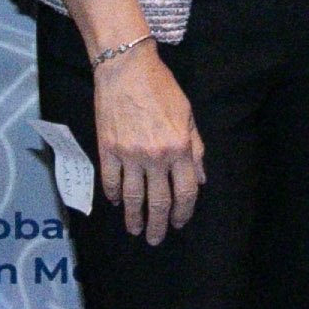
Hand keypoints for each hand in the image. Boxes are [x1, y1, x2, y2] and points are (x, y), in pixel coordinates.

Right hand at [91, 45, 205, 245]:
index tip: (180, 222)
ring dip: (135, 218)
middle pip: (160, 201)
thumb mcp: (188, 115)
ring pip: (134, 197)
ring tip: (135, 230)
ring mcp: (130, 155)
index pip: (186, 191)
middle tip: (156, 240)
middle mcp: (157, 156)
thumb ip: (196, 149)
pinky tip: (116, 203)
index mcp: (180, 148)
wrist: (126, 68)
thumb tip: (200, 179)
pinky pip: (111, 180)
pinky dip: (114, 195)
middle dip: (159, 225)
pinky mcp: (108, 149)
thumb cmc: (161, 88)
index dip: (184, 212)